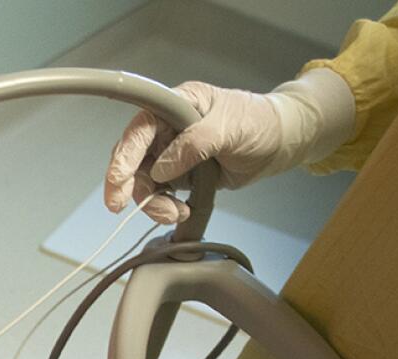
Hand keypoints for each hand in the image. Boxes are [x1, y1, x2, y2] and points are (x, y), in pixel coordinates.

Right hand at [105, 72, 354, 222]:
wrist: (279, 142)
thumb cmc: (258, 122)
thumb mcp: (228, 127)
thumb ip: (194, 145)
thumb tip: (161, 170)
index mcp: (176, 105)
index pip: (141, 127)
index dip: (125, 152)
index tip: (118, 178)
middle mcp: (167, 129)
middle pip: (132, 157)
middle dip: (126, 184)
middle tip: (119, 207)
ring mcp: (171, 153)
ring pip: (144, 181)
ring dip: (153, 203)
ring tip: (175, 213)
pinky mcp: (179, 175)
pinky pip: (160, 195)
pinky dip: (165, 209)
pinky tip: (181, 212)